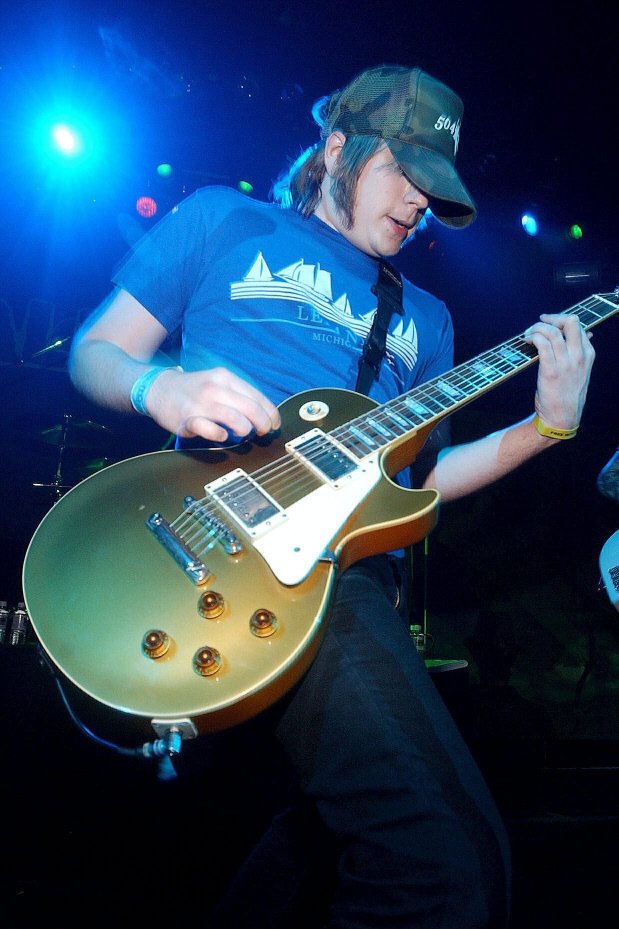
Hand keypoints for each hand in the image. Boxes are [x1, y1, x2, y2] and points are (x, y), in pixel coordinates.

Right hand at [147, 366, 280, 441]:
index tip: (275, 424)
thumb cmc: (194, 389)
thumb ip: (238, 394)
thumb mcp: (217, 382)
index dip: (270, 413)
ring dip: (245, 429)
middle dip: (262, 423)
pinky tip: (223, 435)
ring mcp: (200, 403)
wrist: (159, 388)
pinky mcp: (187, 418)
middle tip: (263, 432)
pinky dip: (219, 434)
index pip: (256, 396)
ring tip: (246, 434)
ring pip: (233, 417)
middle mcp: (214, 388)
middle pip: (249, 408)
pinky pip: (208, 428)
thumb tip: (264, 413)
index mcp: (225, 378)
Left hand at [524, 313, 594, 429]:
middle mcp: (579, 356)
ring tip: (528, 334)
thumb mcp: (581, 372)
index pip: (578, 326)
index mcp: (588, 354)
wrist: (562, 418)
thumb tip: (586, 333)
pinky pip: (542, 344)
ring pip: (552, 331)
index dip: (560, 321)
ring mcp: (566, 363)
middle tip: (539, 323)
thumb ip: (581, 353)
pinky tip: (527, 341)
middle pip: (570, 322)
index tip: (548, 324)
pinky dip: (533, 338)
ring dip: (536, 328)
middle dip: (552, 318)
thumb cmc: (567, 395)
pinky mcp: (551, 371)